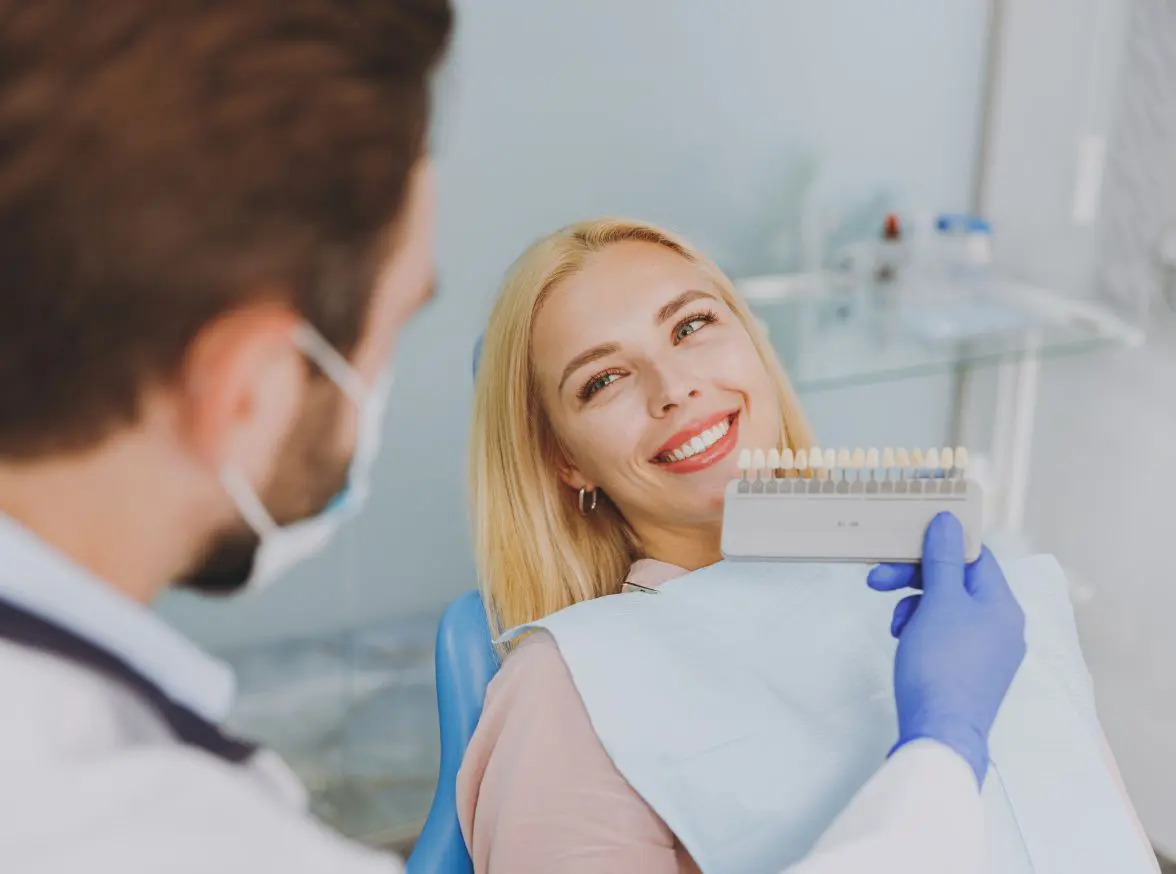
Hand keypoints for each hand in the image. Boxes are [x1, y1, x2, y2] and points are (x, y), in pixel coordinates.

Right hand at [867, 512, 1025, 786]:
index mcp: (1002, 606)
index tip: (904, 544)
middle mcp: (1002, 627)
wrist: (939, 733)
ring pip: (946, 609)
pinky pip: (945, 635)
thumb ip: (943, 559)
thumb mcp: (939, 603)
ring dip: (914, 606)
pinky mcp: (970, 673)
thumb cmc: (940, 664)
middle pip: (957, 583)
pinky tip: (903, 642)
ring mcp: (988, 652)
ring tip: (894, 626)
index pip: (974, 557)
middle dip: (915, 579)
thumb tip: (949, 521)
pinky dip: (921, 631)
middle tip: (877, 579)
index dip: (938, 546)